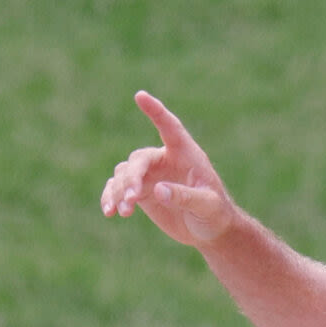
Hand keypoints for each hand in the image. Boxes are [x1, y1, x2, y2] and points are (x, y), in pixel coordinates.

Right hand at [100, 91, 238, 246]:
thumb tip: (158, 190)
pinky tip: (110, 212)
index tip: (140, 95)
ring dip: (120, 191)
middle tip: (131, 198)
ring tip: (124, 212)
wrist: (210, 231)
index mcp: (185, 154)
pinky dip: (110, 198)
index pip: (169, 127)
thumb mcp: (207, 205)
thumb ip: (185, 196)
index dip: (156, 111)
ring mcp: (150, 175)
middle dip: (131, 177)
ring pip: (124, 174)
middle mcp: (164, 159)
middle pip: (139, 160)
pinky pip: (118, 188)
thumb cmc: (215, 213)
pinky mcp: (141, 191)